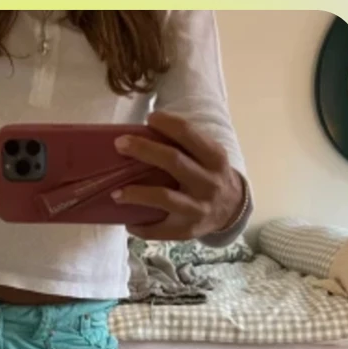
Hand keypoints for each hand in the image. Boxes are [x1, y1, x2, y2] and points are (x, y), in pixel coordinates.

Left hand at [112, 111, 245, 239]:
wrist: (232, 210)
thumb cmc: (209, 176)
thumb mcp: (209, 156)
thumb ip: (185, 146)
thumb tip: (141, 134)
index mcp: (214, 158)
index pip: (190, 134)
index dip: (168, 123)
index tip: (149, 118)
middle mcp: (209, 182)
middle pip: (174, 161)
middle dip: (144, 150)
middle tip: (120, 144)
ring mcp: (198, 208)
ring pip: (164, 198)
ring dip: (136, 194)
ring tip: (116, 193)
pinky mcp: (188, 230)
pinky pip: (159, 230)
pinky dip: (140, 227)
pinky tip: (128, 222)